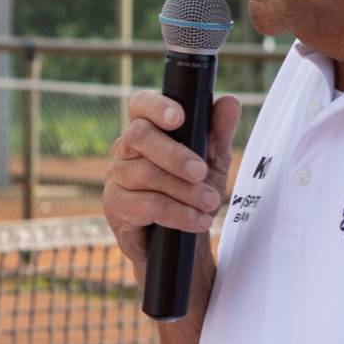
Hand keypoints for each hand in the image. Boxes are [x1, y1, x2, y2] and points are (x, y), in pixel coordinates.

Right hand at [102, 89, 242, 267]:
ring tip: (210, 203)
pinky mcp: (115, 206)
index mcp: (148, 131)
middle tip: (201, 171)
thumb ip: (219, 133)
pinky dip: (179, 214)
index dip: (156, 106)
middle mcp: (125, 150)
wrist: (179, 241)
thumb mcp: (213, 163)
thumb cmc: (191, 194)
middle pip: (139, 136)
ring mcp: (116, 177)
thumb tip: (229, 102)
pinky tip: (197, 221)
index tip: (178, 118)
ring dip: (185, 191)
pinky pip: (146, 205)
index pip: (141, 105)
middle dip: (175, 154)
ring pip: (147, 174)